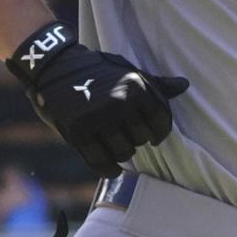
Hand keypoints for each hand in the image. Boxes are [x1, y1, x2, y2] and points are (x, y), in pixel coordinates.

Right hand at [7, 21, 187, 179]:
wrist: (53, 66)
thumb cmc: (95, 70)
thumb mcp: (126, 70)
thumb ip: (155, 84)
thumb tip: (184, 85)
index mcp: (136, 86)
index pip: (161, 121)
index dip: (159, 132)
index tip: (154, 137)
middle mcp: (120, 102)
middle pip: (142, 139)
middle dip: (134, 138)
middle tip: (122, 132)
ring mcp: (99, 118)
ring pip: (124, 152)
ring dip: (120, 152)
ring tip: (111, 142)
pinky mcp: (78, 133)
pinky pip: (102, 163)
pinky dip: (108, 169)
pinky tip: (110, 166)